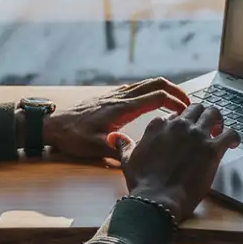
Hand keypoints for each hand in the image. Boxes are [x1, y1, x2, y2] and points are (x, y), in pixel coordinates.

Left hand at [41, 77, 190, 161]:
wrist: (53, 125)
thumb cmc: (73, 137)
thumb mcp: (95, 148)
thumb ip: (117, 151)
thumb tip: (137, 160)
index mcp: (122, 108)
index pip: (156, 96)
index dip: (175, 101)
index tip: (186, 111)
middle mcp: (121, 97)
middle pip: (156, 83)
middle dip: (175, 90)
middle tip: (189, 103)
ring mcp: (116, 94)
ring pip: (147, 83)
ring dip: (165, 89)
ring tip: (177, 102)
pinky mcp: (112, 97)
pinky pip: (138, 88)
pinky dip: (152, 91)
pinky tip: (155, 103)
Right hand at [109, 103, 240, 221]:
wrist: (157, 200)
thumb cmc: (142, 183)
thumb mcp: (127, 160)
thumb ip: (123, 145)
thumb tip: (115, 138)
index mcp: (159, 125)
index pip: (175, 115)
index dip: (181, 123)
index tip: (185, 132)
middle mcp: (178, 125)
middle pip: (196, 108)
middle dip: (202, 116)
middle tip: (206, 127)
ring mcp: (196, 135)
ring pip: (213, 113)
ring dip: (218, 120)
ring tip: (220, 130)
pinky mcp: (211, 149)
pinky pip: (230, 133)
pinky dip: (234, 136)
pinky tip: (233, 143)